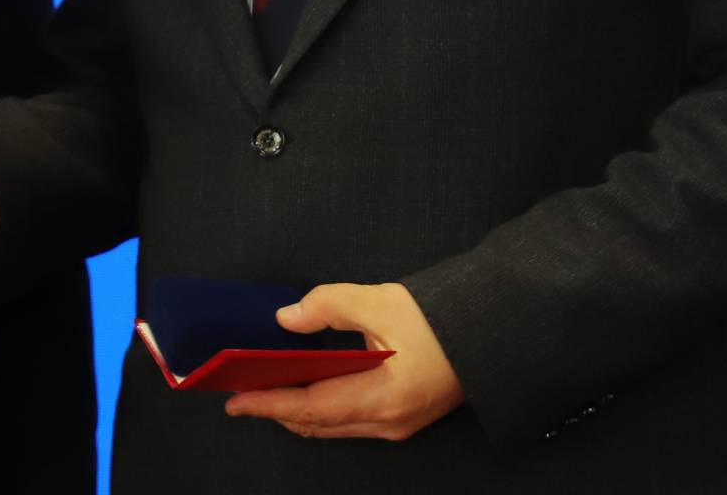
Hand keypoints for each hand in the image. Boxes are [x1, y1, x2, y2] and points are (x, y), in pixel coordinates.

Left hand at [224, 283, 463, 440]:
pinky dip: (321, 407)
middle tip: (240, 392)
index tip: (234, 401)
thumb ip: (327, 306)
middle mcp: (388, 421)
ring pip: (334, 426)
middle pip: (318, 424)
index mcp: (383, 397)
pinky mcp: (403, 417)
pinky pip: (350, 421)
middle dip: (276, 410)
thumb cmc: (440, 318)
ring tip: (264, 388)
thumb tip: (286, 319)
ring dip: (298, 410)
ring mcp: (398, 424)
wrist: (491, 329)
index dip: (269, 404)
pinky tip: (305, 387)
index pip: (311, 408)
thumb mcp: (379, 301)